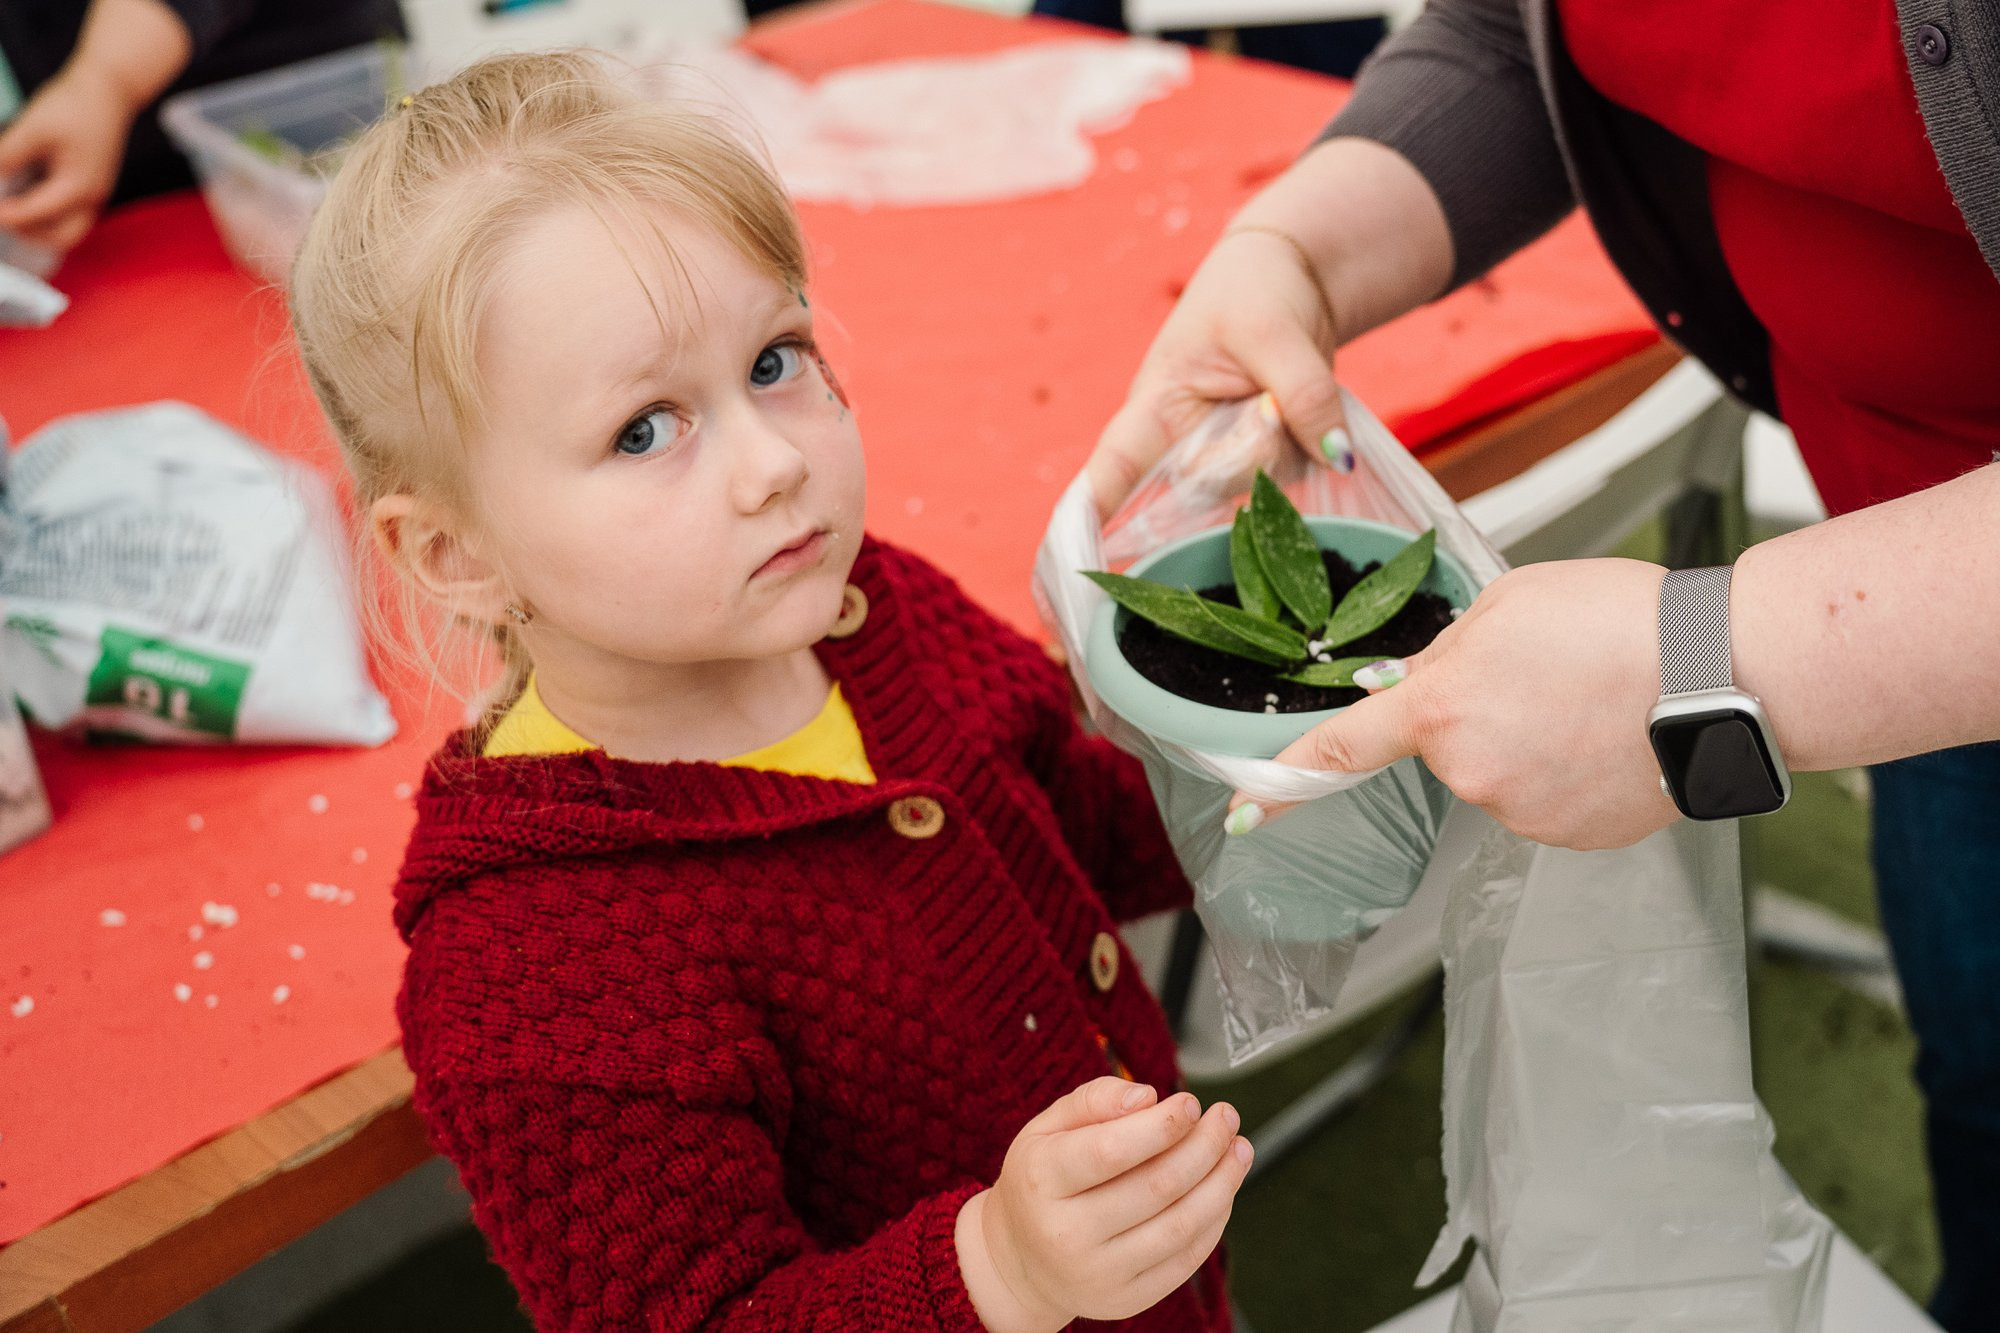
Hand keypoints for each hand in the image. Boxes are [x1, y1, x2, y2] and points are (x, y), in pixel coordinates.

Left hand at [0, 66, 135, 254]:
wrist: (108, 91)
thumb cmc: (75, 105)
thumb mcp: (32, 127)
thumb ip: (6, 157)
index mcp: (78, 187)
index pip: (33, 214)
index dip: (2, 214)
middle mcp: (91, 198)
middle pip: (58, 238)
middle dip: (24, 232)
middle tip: (0, 213)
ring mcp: (95, 196)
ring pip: (66, 231)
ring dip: (37, 227)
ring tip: (10, 207)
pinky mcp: (92, 188)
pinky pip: (70, 216)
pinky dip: (46, 215)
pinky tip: (26, 195)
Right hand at [955, 1077, 1251, 1331]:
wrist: (1020, 1261)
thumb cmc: (1042, 1180)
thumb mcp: (1047, 1127)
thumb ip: (1094, 1100)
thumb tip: (1147, 1097)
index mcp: (1041, 1179)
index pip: (1109, 1151)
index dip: (1161, 1126)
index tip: (1192, 1103)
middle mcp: (1065, 1234)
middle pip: (1156, 1187)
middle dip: (1204, 1147)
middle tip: (1226, 1117)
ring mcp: (1098, 1274)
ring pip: (1180, 1226)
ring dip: (1221, 1183)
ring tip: (1238, 1149)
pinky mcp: (1125, 1300)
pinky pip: (1185, 1260)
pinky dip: (1214, 1221)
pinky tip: (1222, 1190)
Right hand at [1087, 226, 1347, 518]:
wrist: (1291, 273)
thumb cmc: (1254, 289)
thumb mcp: (1274, 331)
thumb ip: (1303, 395)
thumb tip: (1338, 458)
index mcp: (1154, 407)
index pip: (1114, 471)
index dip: (1096, 517)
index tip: (1078, 566)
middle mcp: (1179, 446)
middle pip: (1206, 490)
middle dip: (1251, 455)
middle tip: (1269, 402)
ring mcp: (1223, 459)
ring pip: (1257, 487)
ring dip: (1288, 446)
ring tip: (1285, 387)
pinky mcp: (1264, 462)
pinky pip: (1293, 477)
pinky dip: (1312, 446)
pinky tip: (1304, 410)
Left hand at [1228, 559, 1682, 850]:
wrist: (1720, 672)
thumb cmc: (1617, 619)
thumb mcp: (1509, 601)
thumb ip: (1449, 650)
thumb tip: (1421, 682)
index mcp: (1439, 708)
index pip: (1342, 750)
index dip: (1288, 782)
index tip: (1247, 810)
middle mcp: (1470, 773)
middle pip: (1450, 745)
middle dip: (1482, 713)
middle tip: (1551, 674)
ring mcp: (1523, 813)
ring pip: (1503, 773)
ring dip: (1533, 742)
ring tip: (1596, 700)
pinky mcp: (1572, 836)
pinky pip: (1548, 799)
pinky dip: (1572, 772)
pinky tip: (1613, 735)